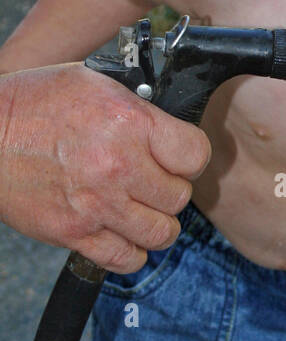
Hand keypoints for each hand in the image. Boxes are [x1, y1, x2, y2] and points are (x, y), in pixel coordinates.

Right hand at [0, 63, 211, 271]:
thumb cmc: (34, 103)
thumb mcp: (93, 82)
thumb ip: (139, 106)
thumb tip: (170, 119)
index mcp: (130, 124)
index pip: (196, 155)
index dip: (189, 157)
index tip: (177, 157)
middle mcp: (118, 167)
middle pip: (180, 197)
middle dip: (170, 189)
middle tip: (152, 182)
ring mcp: (97, 205)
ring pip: (161, 233)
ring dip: (156, 223)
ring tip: (141, 209)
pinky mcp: (74, 233)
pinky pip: (126, 259)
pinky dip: (131, 250)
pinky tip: (122, 231)